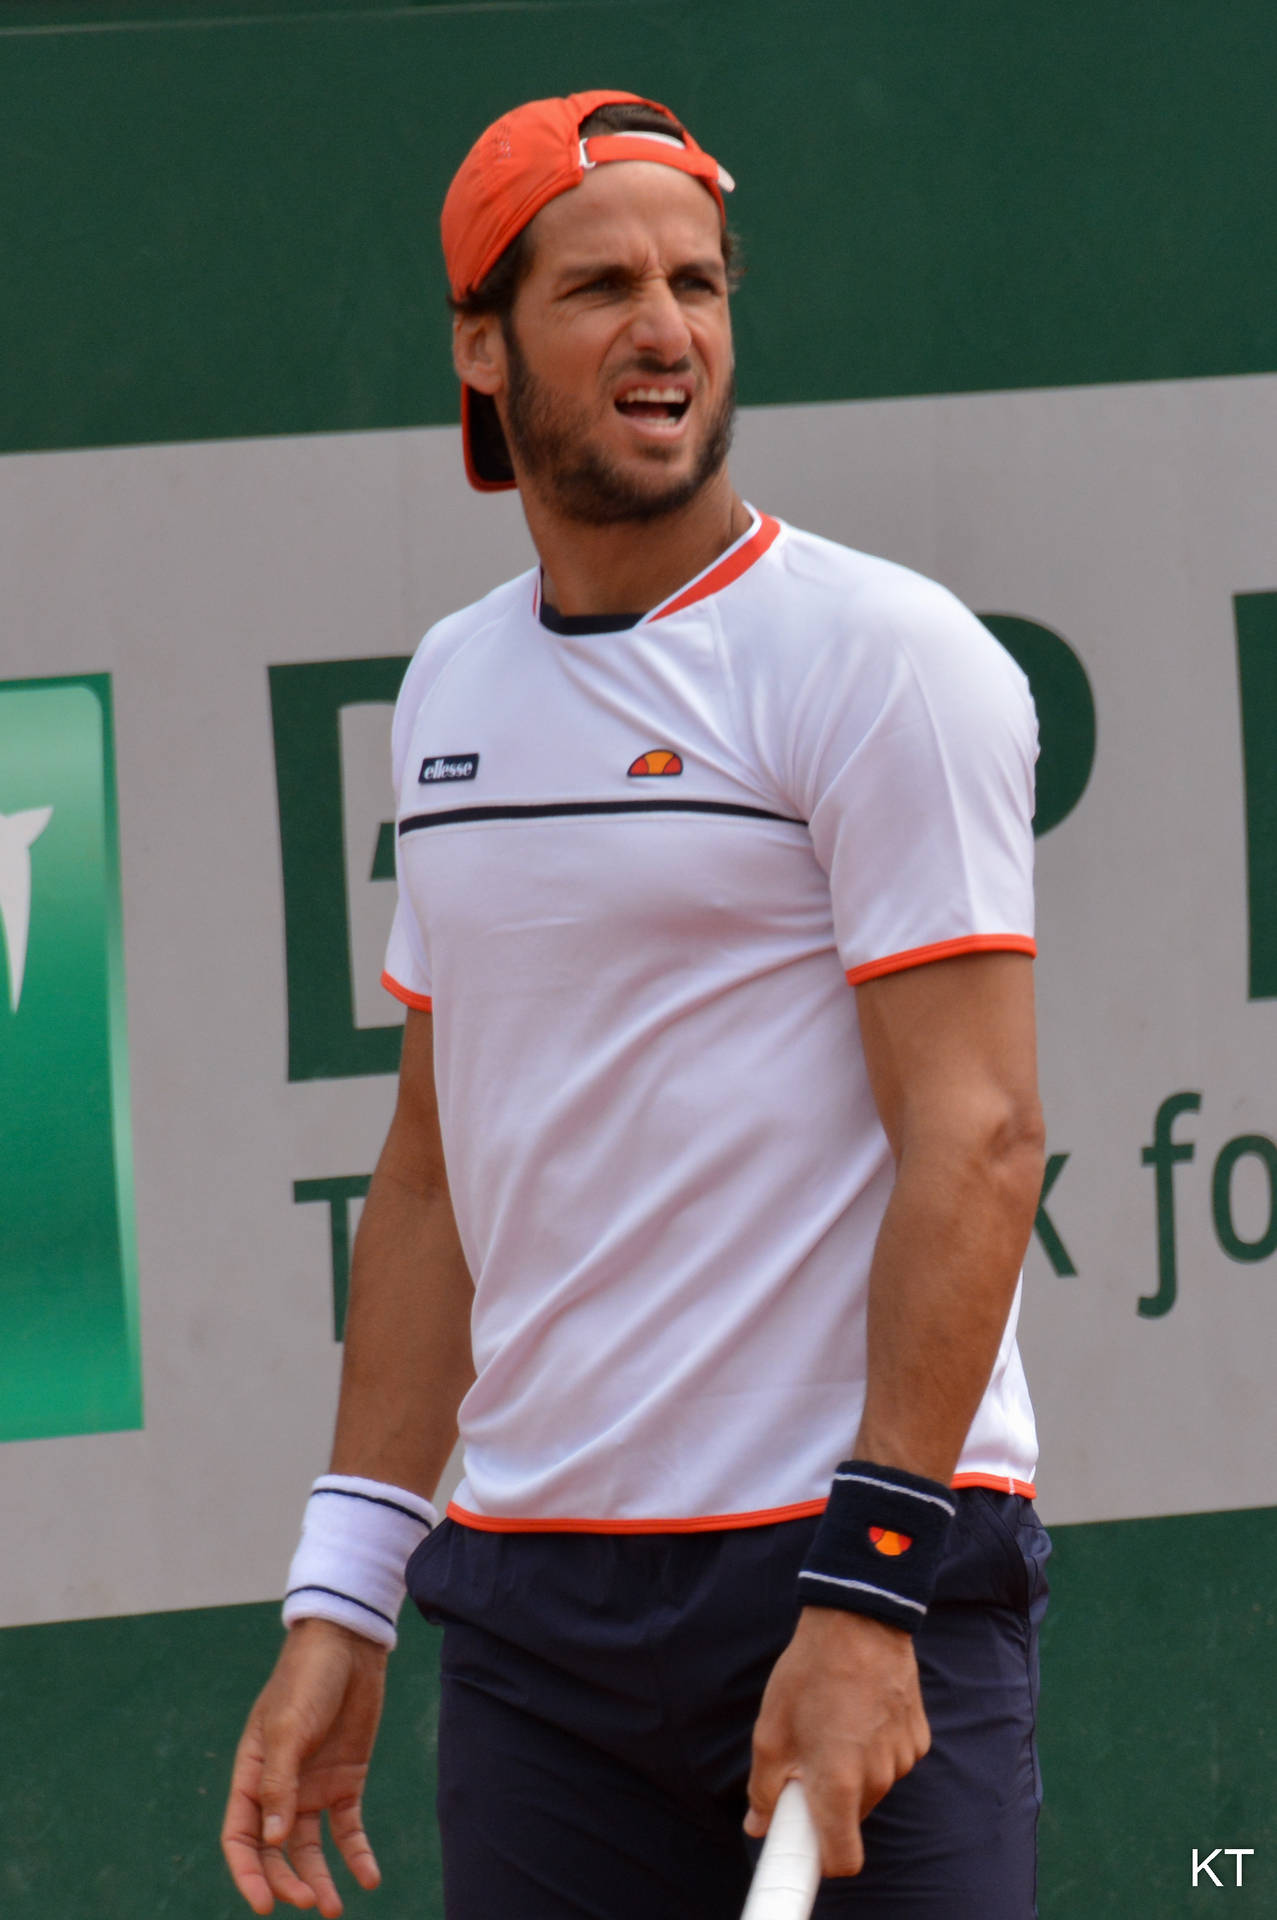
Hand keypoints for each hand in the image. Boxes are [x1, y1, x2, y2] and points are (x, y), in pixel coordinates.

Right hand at [221, 1618, 389, 1915]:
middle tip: (312, 1902)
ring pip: (311, 1848)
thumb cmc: (307, 1678)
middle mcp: (279, 1787)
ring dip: (320, 1878)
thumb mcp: (288, 1728)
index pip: (240, 1837)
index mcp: (252, 1774)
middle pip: (275, 1851)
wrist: (350, 1644)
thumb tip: (270, 1841)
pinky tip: (369, 1878)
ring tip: (334, 1908)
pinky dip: (356, 1854)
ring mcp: (313, 1785)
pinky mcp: (346, 1780)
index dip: (248, 1874)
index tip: (266, 1905)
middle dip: (288, 1881)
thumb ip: (278, 1784)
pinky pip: (348, 1828)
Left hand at [744, 1606, 929, 1877]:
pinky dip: (875, 1747)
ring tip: (833, 1722)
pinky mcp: (917, 1737)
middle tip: (808, 1758)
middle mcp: (877, 1780)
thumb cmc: (809, 1674)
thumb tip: (758, 1825)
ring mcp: (902, 1758)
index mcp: (838, 1785)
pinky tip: (859, 1710)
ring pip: (872, 1786)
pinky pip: (892, 1759)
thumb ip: (764, 1789)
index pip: (843, 1861)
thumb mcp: (771, 1730)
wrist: (858, 1620)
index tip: (804, 1844)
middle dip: (830, 1800)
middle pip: (852, 1817)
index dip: (822, 1860)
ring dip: (853, 1769)